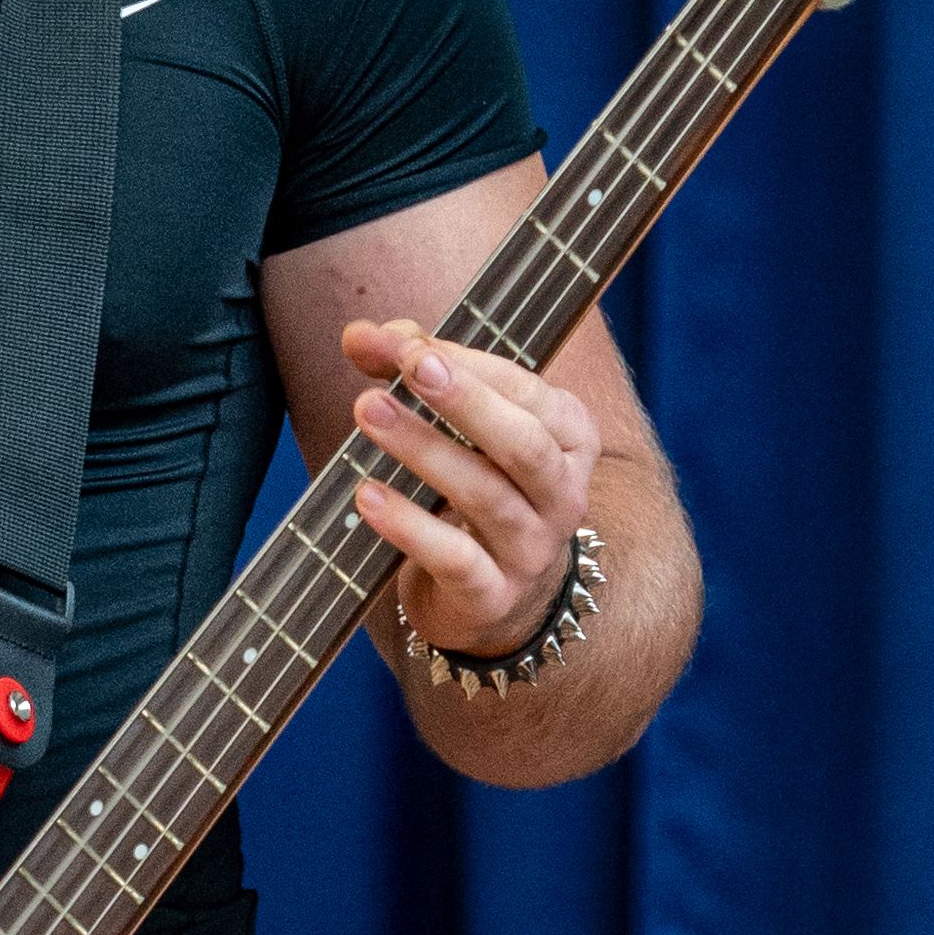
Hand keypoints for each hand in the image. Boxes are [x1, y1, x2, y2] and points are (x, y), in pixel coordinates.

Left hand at [341, 316, 598, 660]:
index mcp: (571, 438)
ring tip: (368, 412)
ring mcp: (533, 549)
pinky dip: (409, 526)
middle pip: (522, 442)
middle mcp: (563, 493)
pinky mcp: (494, 595)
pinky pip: (455, 558)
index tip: (403, 343)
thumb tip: (363, 336)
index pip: (524, 391)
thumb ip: (419, 371)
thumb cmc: (480, 487)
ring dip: (424, 449)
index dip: (465, 362)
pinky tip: (368, 495)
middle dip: (464, 400)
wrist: (494, 598)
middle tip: (409, 365)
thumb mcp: (464, 425)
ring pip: (485, 495)